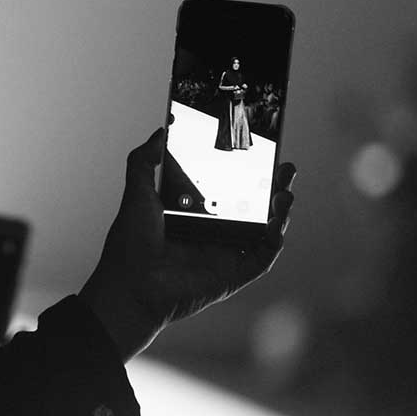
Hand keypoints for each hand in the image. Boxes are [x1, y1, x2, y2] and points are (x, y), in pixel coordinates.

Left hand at [79, 128, 295, 360]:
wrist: (131, 284)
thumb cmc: (130, 243)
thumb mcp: (137, 192)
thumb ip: (144, 160)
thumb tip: (160, 131)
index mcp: (195, 214)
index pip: (229, 188)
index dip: (248, 172)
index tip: (260, 153)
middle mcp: (214, 233)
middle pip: (254, 207)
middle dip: (273, 187)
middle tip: (285, 167)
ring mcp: (226, 254)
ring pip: (264, 231)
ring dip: (280, 212)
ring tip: (285, 191)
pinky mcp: (233, 275)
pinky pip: (262, 258)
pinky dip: (274, 241)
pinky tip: (277, 224)